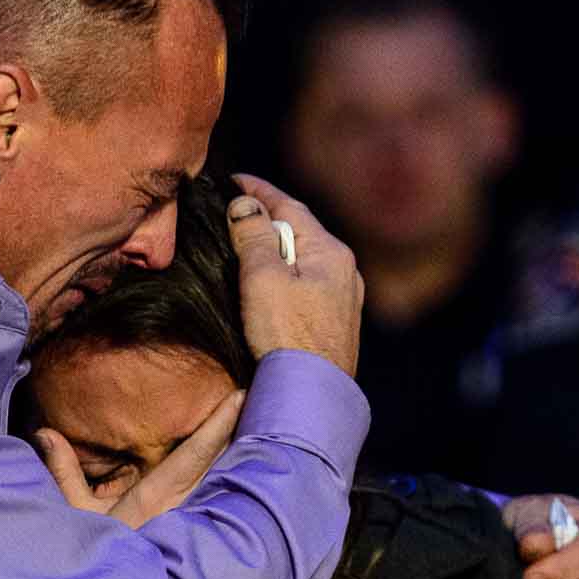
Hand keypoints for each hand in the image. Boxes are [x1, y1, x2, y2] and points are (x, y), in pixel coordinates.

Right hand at [34, 391, 244, 528]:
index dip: (218, 424)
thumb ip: (63, 473)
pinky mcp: (195, 534)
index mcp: (156, 497)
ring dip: (237, 452)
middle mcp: (183, 507)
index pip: (194, 453)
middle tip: (261, 397)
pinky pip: (218, 498)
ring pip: (223, 480)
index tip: (240, 397)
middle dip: (238, 430)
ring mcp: (193, 521)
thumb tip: (45, 433)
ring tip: (258, 421)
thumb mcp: (74, 515)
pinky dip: (231, 477)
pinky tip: (242, 466)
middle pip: (220, 461)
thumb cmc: (94, 556)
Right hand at [228, 173, 362, 375]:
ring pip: (303, 261)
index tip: (233, 180)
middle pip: (299, 232)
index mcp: (331, 253)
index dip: (258, 190)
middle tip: (234, 210)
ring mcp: (343, 301)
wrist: (309, 398)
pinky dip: (284, 277)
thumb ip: (253, 235)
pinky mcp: (335, 326)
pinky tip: (268, 286)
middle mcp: (345, 273)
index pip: (290, 207)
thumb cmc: (287, 337)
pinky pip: (306, 287)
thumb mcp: (263, 278)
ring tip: (245, 245)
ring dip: (275, 250)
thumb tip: (245, 205)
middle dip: (267, 219)